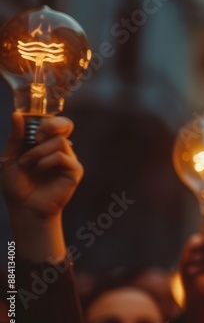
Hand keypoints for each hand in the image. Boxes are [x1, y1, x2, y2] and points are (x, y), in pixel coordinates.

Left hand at [2, 114, 82, 262]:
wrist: (24, 208)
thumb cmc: (17, 185)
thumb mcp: (9, 157)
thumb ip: (15, 137)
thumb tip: (17, 114)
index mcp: (46, 144)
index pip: (56, 123)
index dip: (48, 120)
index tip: (32, 129)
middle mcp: (60, 149)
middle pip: (66, 124)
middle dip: (51, 125)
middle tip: (36, 137)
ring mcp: (69, 159)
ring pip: (59, 141)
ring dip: (38, 152)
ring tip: (27, 165)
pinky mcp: (74, 171)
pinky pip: (62, 157)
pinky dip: (46, 162)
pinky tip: (38, 171)